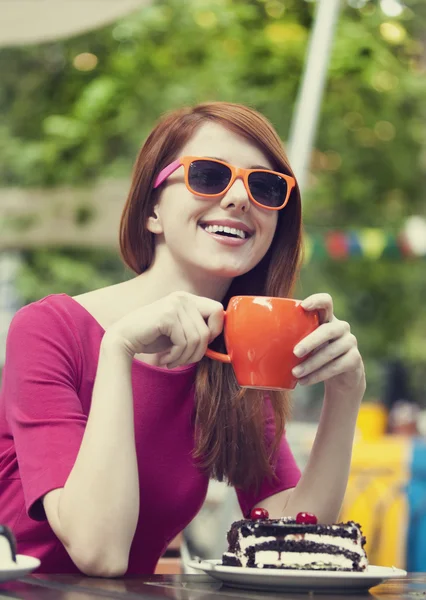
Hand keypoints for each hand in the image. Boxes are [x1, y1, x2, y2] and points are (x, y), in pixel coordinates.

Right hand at [104, 291, 223, 367]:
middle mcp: (182, 297)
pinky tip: (166, 358)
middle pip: (209, 329)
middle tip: (184, 359)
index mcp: (188, 298)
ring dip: (186, 357)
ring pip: (197, 339)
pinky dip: (177, 356)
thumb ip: (197, 328)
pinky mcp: (167, 315)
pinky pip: (184, 342)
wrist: (123, 339)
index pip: (218, 310)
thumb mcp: (180, 331)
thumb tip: (221, 337)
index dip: (215, 330)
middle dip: (199, 351)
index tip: (201, 345)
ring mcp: (174, 304)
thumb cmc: (152, 338)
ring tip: (173, 360)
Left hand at [291, 293, 365, 395]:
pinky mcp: (355, 360)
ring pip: (331, 352)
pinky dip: (318, 375)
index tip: (303, 306)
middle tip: (295, 352)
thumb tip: (252, 345)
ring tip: (295, 373)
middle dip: (311, 341)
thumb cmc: (315, 355)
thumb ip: (289, 339)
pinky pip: (336, 367)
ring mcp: (350, 343)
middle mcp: (341, 327)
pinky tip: (304, 381)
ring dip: (311, 364)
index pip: (326, 302)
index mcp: (327, 318)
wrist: (341, 377)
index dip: (317, 301)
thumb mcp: (304, 344)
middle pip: (328, 330)